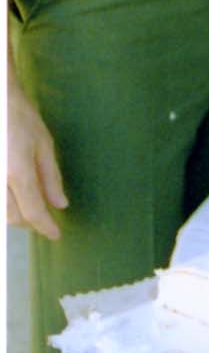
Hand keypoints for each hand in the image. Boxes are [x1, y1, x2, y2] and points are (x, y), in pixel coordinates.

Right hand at [7, 77, 66, 240]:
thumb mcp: (43, 143)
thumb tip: (60, 205)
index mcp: (17, 172)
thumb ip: (51, 177)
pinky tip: (15, 196)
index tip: (57, 235)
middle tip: (45, 220)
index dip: (46, 227)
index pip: (33, 211)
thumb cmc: (19, 117)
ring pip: (0, 211)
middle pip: (13, 217)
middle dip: (31, 222)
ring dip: (15, 215)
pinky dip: (5, 203)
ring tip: (31, 208)